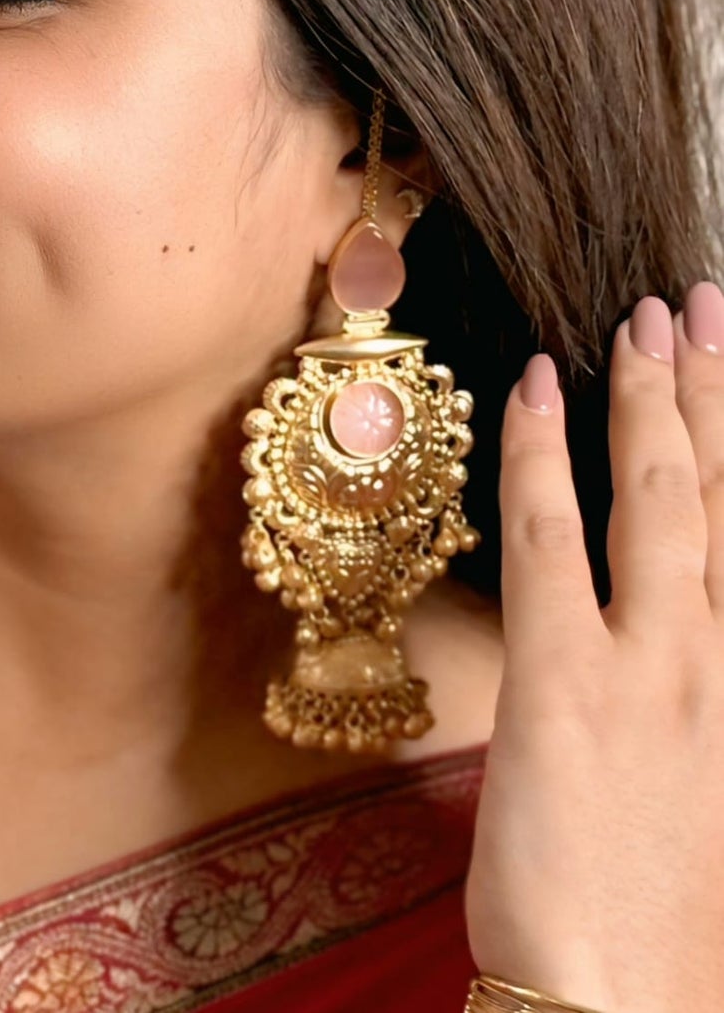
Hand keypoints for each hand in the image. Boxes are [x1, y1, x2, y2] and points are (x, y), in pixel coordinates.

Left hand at [464, 283, 723, 1011]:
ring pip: (661, 500)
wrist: (630, 1012)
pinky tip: (539, 393)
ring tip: (643, 321)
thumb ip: (693, 702)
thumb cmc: (662, 915)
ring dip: (651, 401)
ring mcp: (653, 669)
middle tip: (700, 304)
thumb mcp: (703, 790)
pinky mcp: (565, 685)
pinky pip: (550, 543)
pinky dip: (546, 459)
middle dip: (714, 389)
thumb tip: (676, 636)